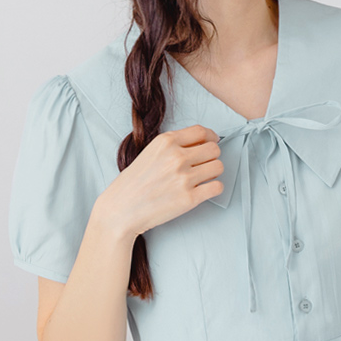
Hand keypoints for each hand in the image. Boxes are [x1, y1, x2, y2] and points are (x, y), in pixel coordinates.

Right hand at [99, 124, 224, 239]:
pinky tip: (204, 190)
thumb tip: (201, 143)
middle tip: (204, 164)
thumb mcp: (150, 152)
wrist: (121, 209)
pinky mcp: (189, 198)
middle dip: (212, 156)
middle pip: (214, 149)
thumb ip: (173, 146)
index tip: (211, 142)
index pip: (201, 131)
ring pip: (219, 167)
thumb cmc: (133, 183)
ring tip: (202, 178)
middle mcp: (177, 157)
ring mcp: (184, 178)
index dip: (210, 137)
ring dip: (214, 173)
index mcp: (166, 142)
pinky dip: (214, 188)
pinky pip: (217, 187)